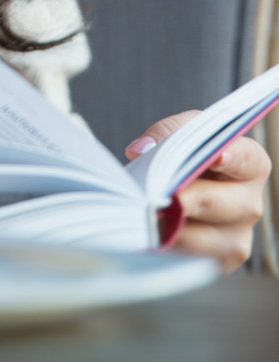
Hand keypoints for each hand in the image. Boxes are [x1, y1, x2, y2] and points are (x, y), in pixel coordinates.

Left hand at [126, 111, 271, 271]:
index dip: (233, 157)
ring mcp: (238, 237)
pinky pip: (191, 258)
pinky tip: (152, 234)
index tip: (215, 157)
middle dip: (187, 198)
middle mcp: (250, 203)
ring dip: (172, 226)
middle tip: (160, 196)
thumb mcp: (181, 132)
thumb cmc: (187, 156)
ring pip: (205, 237)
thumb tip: (143, 149)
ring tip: (147, 215)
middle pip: (220, 203)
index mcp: (251, 165)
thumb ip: (166, 133)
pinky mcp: (220, 262)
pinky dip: (169, 246)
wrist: (179, 190)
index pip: (247, 160)